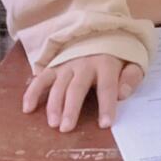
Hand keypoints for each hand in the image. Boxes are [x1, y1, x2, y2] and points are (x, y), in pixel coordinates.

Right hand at [22, 53, 143, 130]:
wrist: (102, 32)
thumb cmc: (117, 55)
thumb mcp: (133, 62)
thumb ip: (131, 77)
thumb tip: (122, 94)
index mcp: (107, 63)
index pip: (107, 87)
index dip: (106, 105)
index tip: (105, 124)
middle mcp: (85, 63)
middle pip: (77, 88)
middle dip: (71, 108)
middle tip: (66, 128)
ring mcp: (67, 65)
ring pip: (58, 86)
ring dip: (53, 105)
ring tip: (52, 123)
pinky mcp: (55, 66)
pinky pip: (41, 78)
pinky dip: (32, 92)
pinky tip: (28, 108)